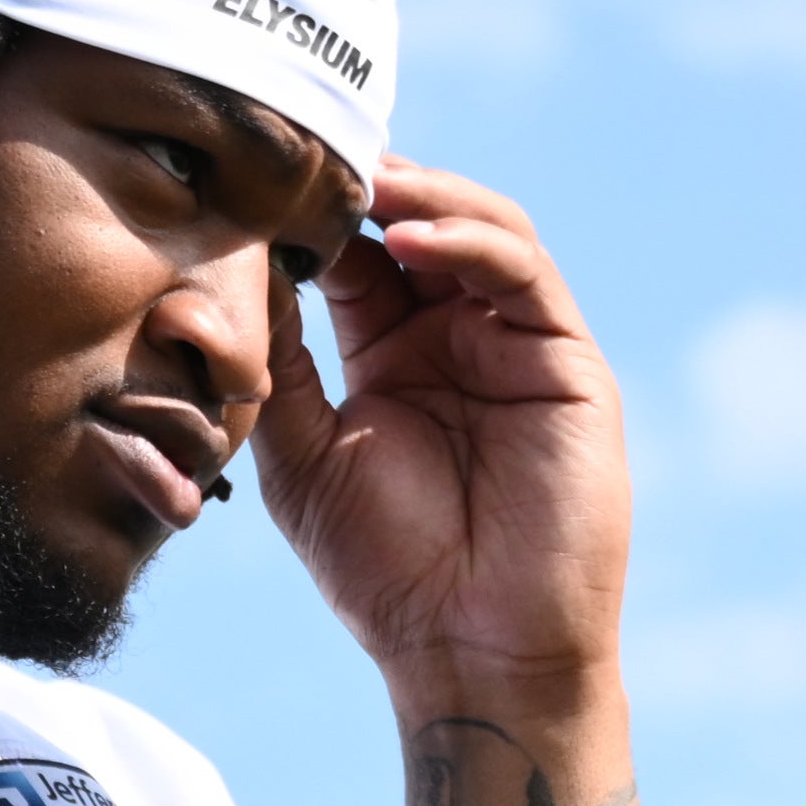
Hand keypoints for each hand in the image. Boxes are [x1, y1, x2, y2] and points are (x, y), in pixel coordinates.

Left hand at [248, 164, 628, 702]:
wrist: (470, 651)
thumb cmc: (386, 570)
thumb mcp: (303, 456)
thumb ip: (279, 366)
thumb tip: (238, 273)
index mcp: (393, 355)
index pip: (357, 258)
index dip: (317, 219)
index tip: (261, 184)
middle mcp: (458, 338)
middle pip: (420, 224)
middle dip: (371, 186)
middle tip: (314, 155)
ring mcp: (516, 344)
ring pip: (481, 230)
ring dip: (424, 195)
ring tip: (366, 183)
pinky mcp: (568, 362)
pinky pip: (524, 275)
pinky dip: (470, 243)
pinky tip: (411, 239)